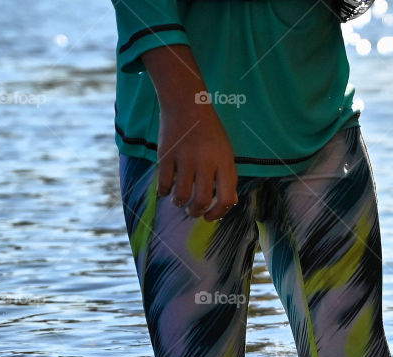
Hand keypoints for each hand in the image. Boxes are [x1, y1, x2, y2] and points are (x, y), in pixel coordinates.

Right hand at [157, 104, 238, 221]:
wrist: (186, 103)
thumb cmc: (210, 131)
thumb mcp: (226, 152)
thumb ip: (228, 177)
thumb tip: (229, 203)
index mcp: (224, 162)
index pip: (225, 199)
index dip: (218, 214)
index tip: (210, 216)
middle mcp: (205, 161)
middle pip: (201, 200)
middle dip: (196, 211)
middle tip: (193, 210)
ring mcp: (185, 157)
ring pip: (181, 195)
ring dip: (180, 204)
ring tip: (179, 201)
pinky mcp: (166, 154)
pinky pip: (163, 183)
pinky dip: (164, 192)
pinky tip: (167, 190)